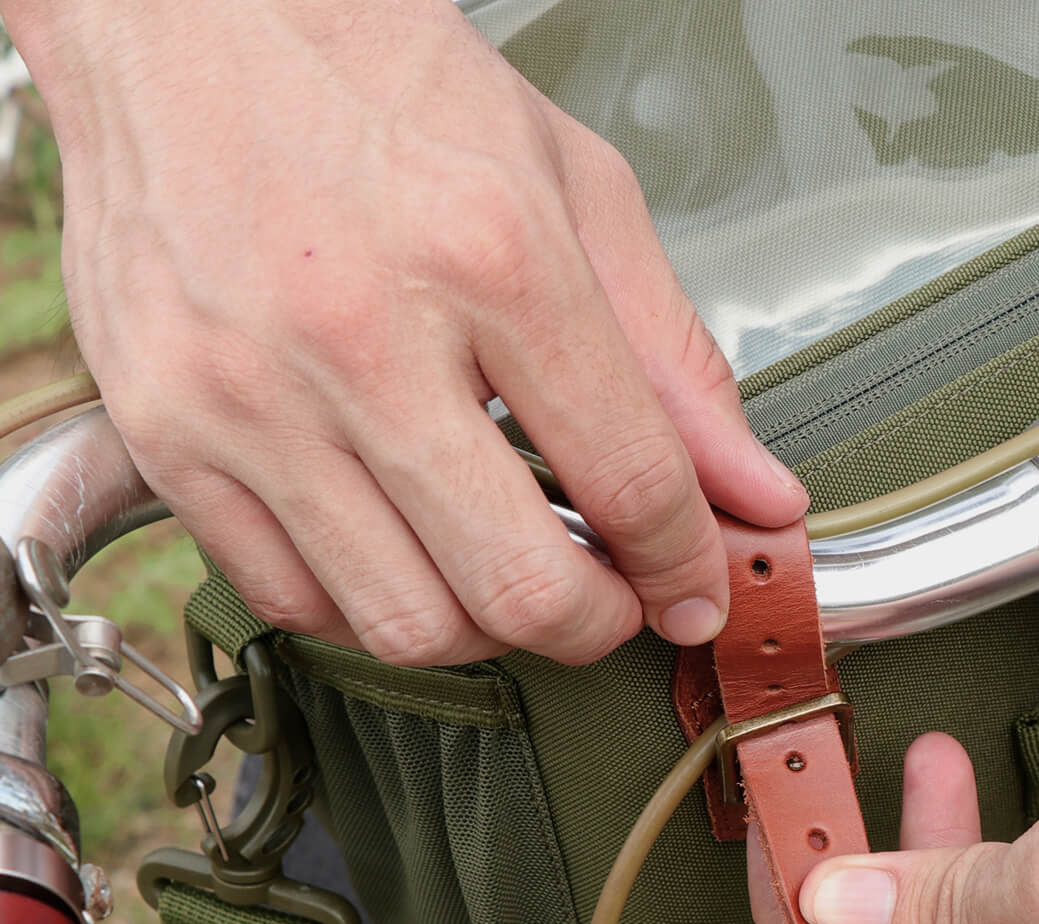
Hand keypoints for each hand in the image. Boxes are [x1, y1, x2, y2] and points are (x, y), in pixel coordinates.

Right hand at [14, 0, 805, 663]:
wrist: (176, 17)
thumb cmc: (378, 82)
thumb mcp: (573, 190)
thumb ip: (675, 361)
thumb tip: (757, 496)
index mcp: (490, 253)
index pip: (633, 483)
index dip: (686, 566)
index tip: (692, 588)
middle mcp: (359, 335)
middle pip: (519, 589)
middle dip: (595, 626)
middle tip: (607, 600)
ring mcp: (246, 395)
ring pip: (406, 624)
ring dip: (486, 631)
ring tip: (504, 570)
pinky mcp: (164, 433)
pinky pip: (292, 602)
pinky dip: (370, 610)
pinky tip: (404, 553)